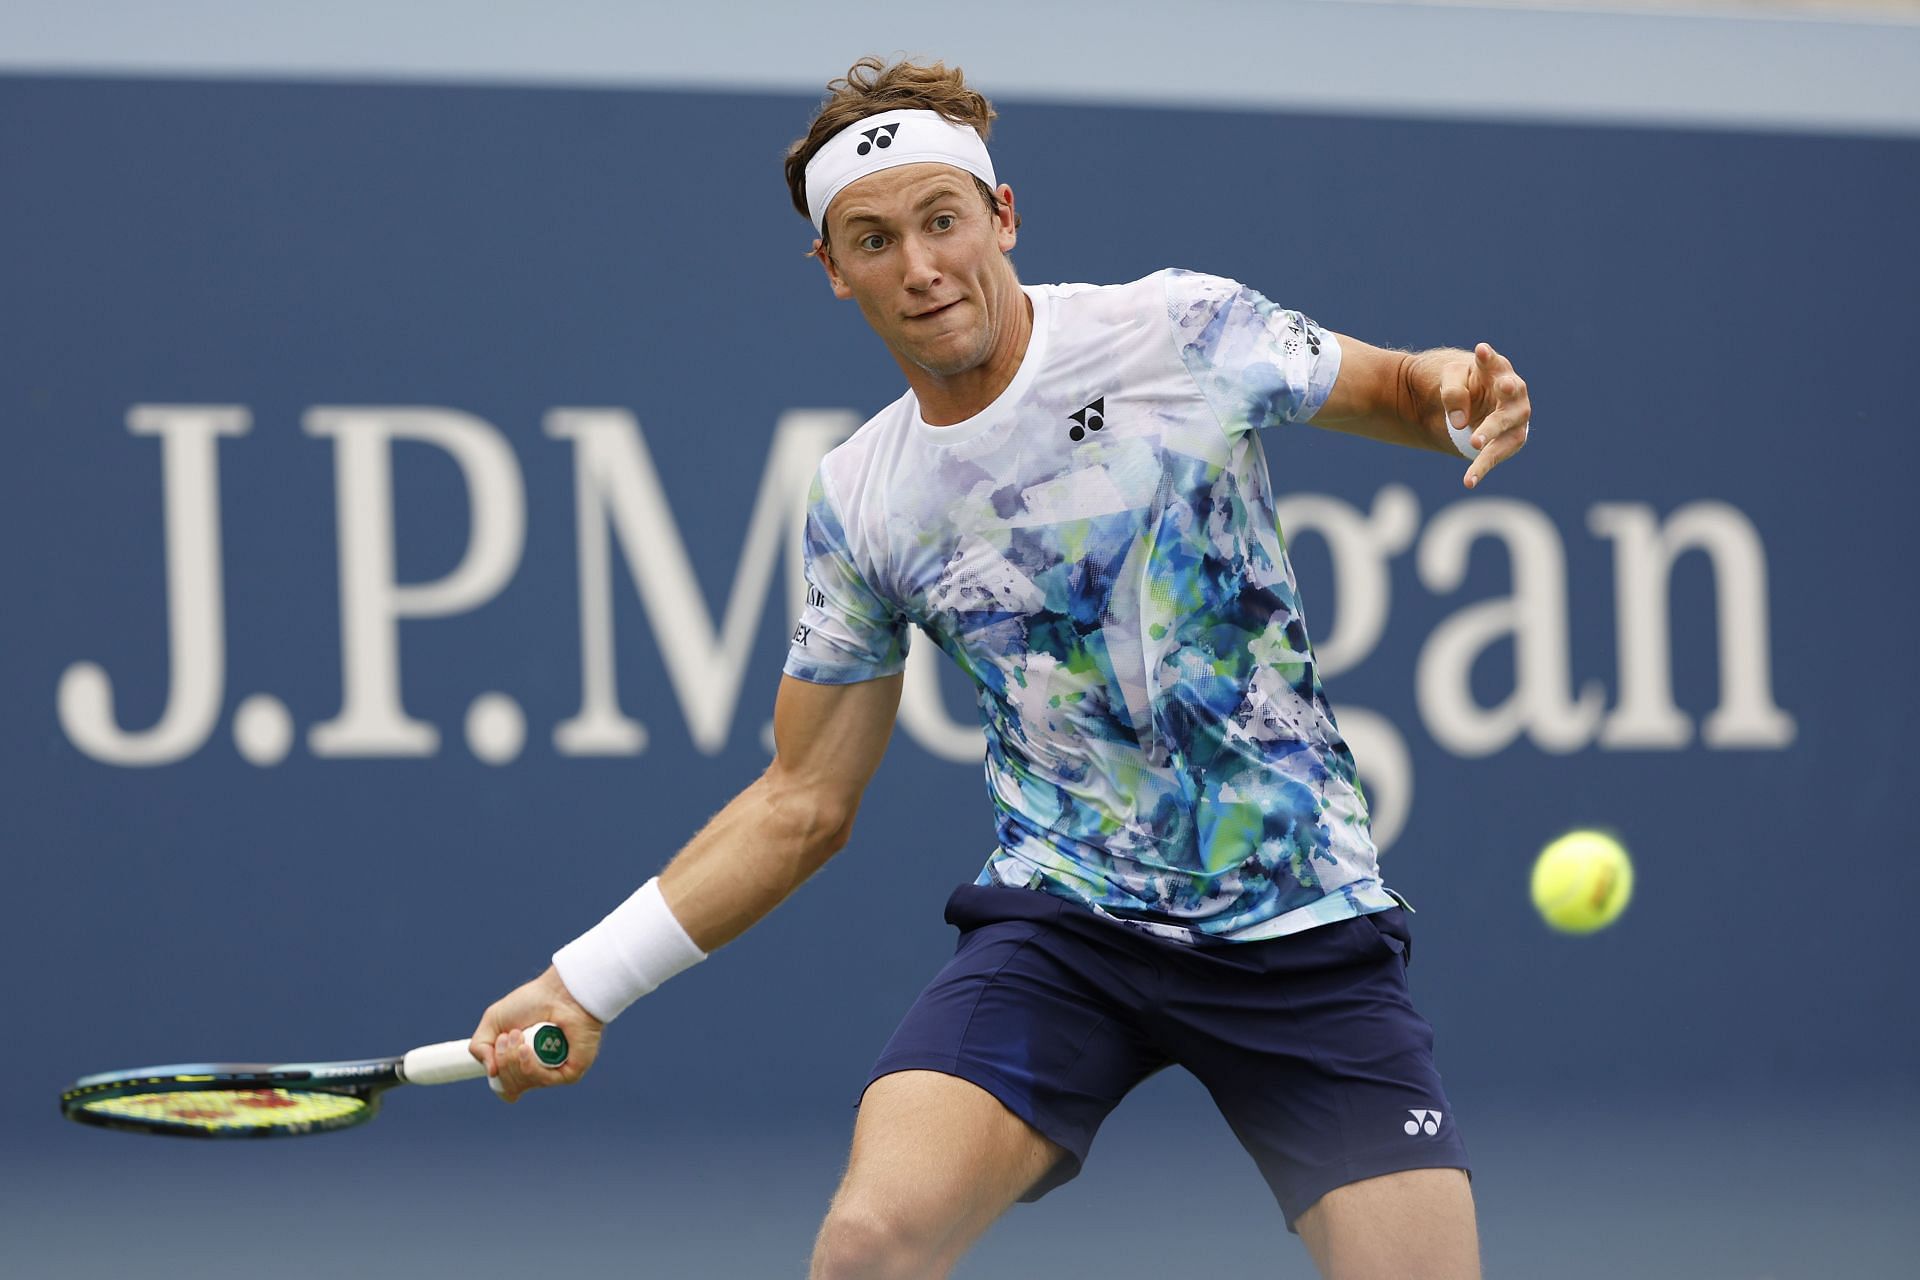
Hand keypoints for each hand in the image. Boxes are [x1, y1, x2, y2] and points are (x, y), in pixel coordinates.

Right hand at [468, 965, 603, 1102]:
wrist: (558, 992)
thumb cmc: (531, 1002)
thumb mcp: (493, 1021)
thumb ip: (479, 1047)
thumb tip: (491, 1074)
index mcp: (521, 1065)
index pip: (504, 1088)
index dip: (496, 1073)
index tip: (497, 1046)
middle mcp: (538, 1072)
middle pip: (509, 1087)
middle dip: (502, 1060)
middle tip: (511, 1035)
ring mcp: (554, 1073)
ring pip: (522, 1085)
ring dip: (512, 1059)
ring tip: (519, 1035)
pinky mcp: (570, 1072)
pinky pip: (543, 1081)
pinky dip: (528, 1067)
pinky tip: (526, 1049)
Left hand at [1437, 342, 1531, 488]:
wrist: (1469, 404)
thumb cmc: (1461, 384)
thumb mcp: (1448, 380)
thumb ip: (1452, 393)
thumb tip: (1460, 421)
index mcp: (1496, 369)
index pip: (1493, 363)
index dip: (1488, 358)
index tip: (1480, 350)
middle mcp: (1513, 391)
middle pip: (1512, 394)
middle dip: (1506, 392)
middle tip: (1502, 388)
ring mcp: (1515, 417)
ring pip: (1509, 427)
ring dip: (1491, 434)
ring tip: (1473, 443)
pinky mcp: (1511, 439)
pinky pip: (1498, 454)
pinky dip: (1482, 467)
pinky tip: (1468, 481)